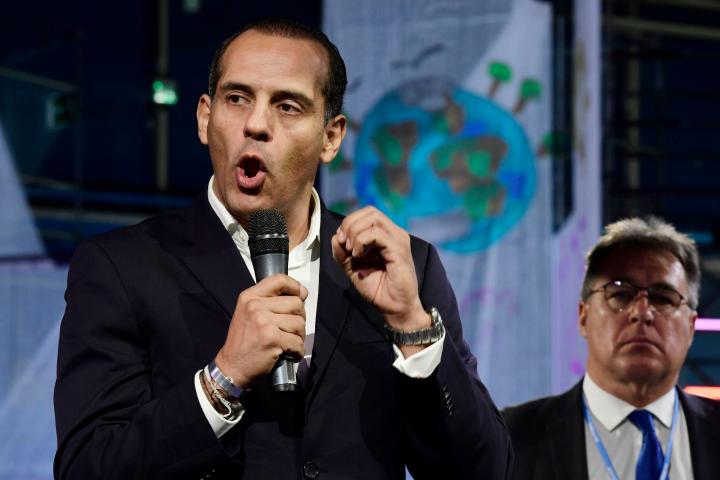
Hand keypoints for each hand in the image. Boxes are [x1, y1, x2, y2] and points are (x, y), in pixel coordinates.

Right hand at [215, 274, 307, 387]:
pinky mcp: (272, 339)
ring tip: (289, 342)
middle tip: (292, 330)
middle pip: (296, 303)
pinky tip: (290, 353)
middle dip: (299, 318)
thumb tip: (302, 292)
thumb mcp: (250, 313)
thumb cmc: (243, 342)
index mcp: (249, 297)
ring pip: (299, 323)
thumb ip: (272, 301)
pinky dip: (298, 351)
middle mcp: (255, 306)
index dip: (295, 286)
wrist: (231, 367)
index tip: (300, 295)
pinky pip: (298, 342)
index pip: (279, 280)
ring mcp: (263, 322)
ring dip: (299, 336)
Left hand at [331, 206, 428, 331]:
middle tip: (345, 244)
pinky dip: (361, 241)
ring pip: (373, 219)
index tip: (341, 242)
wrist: (394, 308)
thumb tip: (336, 237)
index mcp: (386, 234)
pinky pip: (377, 234)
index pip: (367, 213)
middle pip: (370, 211)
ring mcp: (398, 240)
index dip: (350, 222)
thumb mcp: (352, 267)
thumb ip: (342, 252)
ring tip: (351, 251)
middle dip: (350, 224)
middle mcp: (394, 233)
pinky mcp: (399, 250)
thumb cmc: (377, 288)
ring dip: (355, 232)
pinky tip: (358, 256)